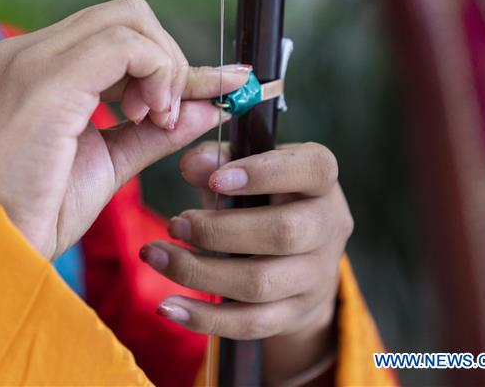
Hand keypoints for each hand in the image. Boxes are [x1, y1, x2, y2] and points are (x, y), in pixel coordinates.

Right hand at [0, 0, 249, 258]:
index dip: (166, 60)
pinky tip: (147, 118)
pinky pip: (125, 47)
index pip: (115, 32)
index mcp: (35, 66)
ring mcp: (33, 58)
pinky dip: (156, 75)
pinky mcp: (47, 79)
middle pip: (128, 14)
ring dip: (164, 68)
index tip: (209, 90)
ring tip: (155, 119)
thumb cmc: (36, 211)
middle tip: (165, 114)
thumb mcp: (108, 161)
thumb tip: (210, 107)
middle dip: (168, 59)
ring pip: (130, 20)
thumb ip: (156, 131)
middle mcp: (29, 50)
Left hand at [139, 141, 351, 382]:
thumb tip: (192, 164)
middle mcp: (328, 227)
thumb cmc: (262, 199)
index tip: (216, 179)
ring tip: (155, 255)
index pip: (314, 169)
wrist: (296, 259)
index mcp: (320, 181)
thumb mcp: (242, 171)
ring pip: (260, 283)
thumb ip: (216, 160)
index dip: (266, 173)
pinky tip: (168, 306)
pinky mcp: (294, 314)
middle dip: (219, 230)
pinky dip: (204, 318)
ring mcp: (316, 276)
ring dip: (198, 272)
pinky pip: (250, 323)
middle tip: (174, 224)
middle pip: (284, 233)